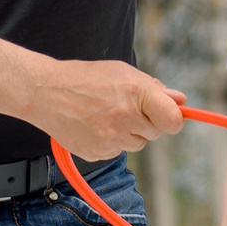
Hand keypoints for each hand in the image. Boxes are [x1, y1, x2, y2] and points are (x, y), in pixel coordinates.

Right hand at [24, 62, 183, 159]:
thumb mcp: (122, 72)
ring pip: (136, 144)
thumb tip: (180, 101)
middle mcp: (126, 117)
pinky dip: (109, 141)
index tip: (169, 117)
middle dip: (145, 122)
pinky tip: (93, 126)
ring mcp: (111, 138)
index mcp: (136, 93)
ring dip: (127, 133)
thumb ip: (153, 88)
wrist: (46, 92)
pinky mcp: (98, 153)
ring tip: (104, 115)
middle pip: (155, 133)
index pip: (172, 120)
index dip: (173, 120)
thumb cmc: (85, 79)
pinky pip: (116, 151)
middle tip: (123, 108)